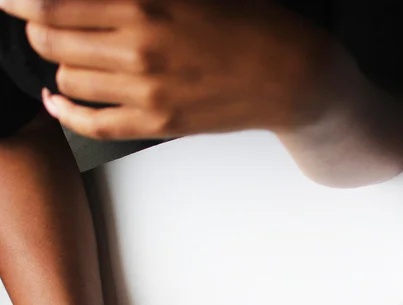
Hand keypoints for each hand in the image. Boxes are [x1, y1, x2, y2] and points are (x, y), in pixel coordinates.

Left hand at [0, 0, 335, 139]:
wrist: (292, 76)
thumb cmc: (250, 25)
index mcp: (145, 3)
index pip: (50, 2)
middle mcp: (138, 47)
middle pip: (47, 39)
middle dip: (38, 28)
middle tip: (47, 22)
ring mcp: (147, 91)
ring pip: (66, 77)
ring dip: (62, 64)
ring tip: (76, 55)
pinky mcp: (158, 123)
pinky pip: (89, 122)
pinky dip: (65, 111)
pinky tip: (58, 99)